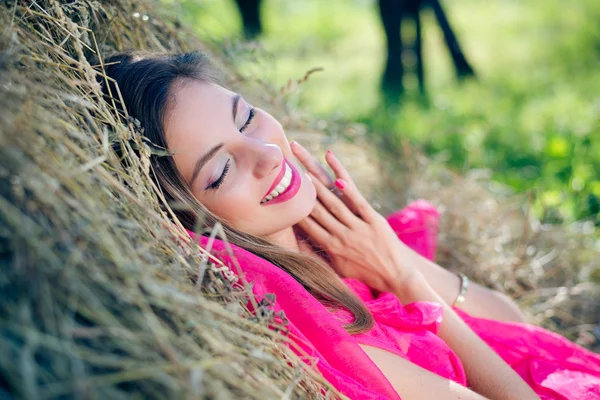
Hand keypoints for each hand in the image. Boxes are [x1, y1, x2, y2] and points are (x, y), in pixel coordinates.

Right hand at [291, 142, 417, 293]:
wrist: (395, 276)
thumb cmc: (364, 273)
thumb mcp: (337, 269)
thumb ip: (318, 257)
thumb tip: (297, 247)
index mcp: (332, 247)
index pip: (307, 225)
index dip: (294, 209)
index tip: (282, 194)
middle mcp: (343, 237)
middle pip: (317, 211)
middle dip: (302, 192)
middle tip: (289, 175)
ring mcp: (359, 228)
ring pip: (335, 203)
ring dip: (320, 186)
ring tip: (306, 170)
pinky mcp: (374, 221)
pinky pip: (358, 201)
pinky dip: (348, 189)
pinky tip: (338, 178)